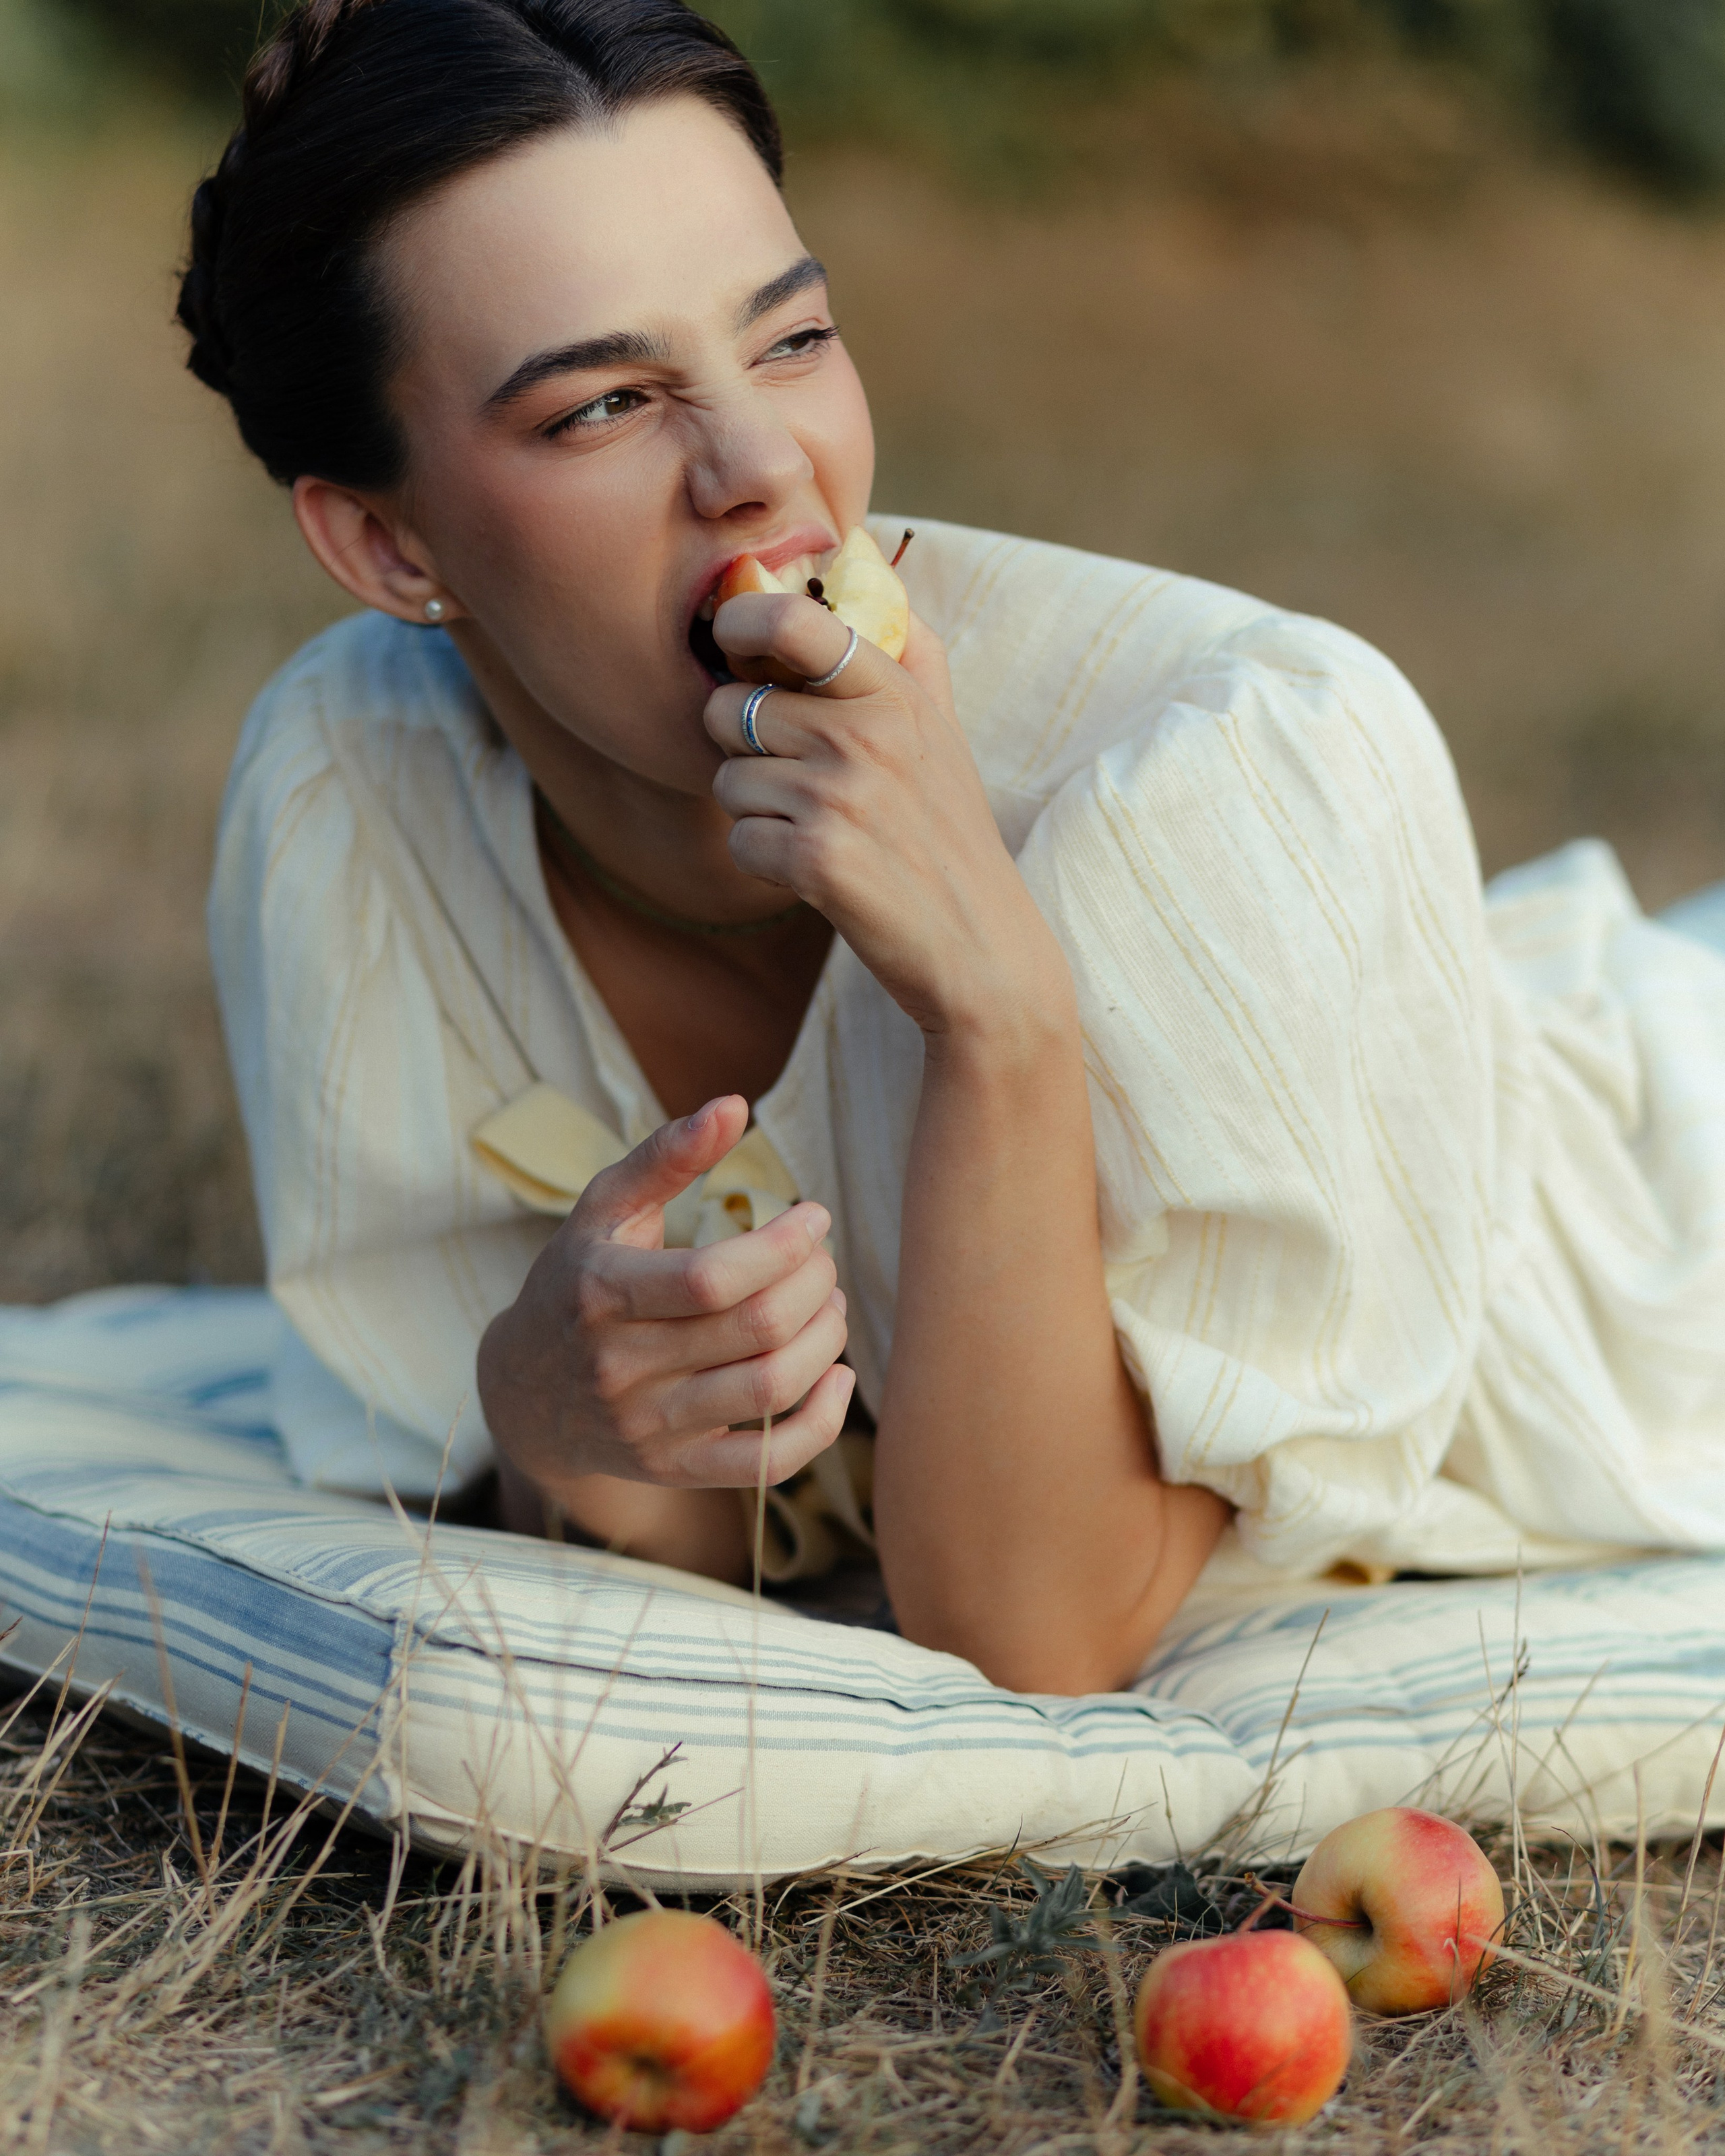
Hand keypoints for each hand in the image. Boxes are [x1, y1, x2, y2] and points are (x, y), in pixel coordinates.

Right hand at [476, 1095, 852, 1494]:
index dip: (783, 1245)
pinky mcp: (673, 1469)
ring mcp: (647, 1427)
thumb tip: (734, 1105)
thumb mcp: (603, 1210)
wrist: (524, 1393)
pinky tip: (838, 1378)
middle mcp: (620, 1367)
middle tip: (821, 1261)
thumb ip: (666, 1155)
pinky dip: (821, 1424)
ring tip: (828, 1307)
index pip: (712, 1278)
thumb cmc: (577, 1280)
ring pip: (770, 1391)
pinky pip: (766, 1465)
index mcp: (601, 1293)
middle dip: (814, 1284)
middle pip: (755, 1329)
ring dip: (824, 1340)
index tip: (813, 1218)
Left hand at [705, 593, 1067, 1039]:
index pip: (791, 621)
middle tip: (796, 782)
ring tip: (818, 834)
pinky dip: (765, 864)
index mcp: (896, 692)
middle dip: (742, 749)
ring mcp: (840, 794)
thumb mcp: (945, 735)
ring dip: (756, 815)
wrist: (982, 950)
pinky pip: (739, 841)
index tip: (731, 640)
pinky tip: (815, 874)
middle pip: (730, 709)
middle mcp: (867, 733)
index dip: (739, 623)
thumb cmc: (950, 839)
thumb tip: (873, 562)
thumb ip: (911, 655)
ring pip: (727, 781)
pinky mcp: (817, 857)